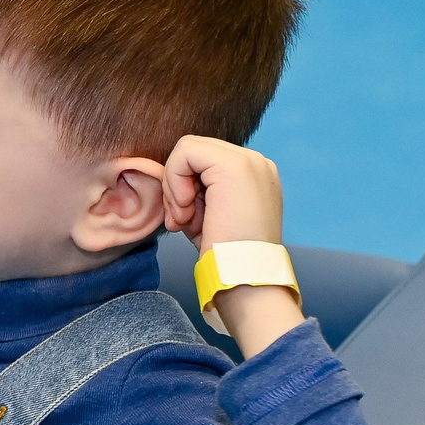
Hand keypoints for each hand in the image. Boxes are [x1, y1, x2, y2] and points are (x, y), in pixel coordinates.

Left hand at [160, 135, 301, 357]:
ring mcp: (249, 161)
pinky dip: (175, 180)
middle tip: (183, 219)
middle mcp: (255, 162)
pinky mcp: (234, 165)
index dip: (183, 186)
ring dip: (175, 187)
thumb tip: (169, 175)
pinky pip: (185, 152)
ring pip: (186, 149)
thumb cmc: (223, 252)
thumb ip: (194, 189)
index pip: (201, 160)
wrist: (243, 276)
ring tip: (188, 219)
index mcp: (252, 174)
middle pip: (192, 152)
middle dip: (176, 186)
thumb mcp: (206, 213)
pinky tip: (188, 209)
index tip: (186, 217)